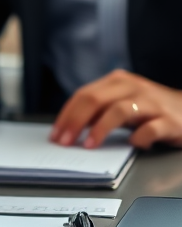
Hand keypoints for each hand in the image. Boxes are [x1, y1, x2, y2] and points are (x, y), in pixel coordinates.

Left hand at [51, 69, 181, 148]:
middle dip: (75, 121)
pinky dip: (139, 137)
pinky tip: (132, 144)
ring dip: (100, 129)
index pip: (83, 95)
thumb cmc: (151, 108)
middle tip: (65, 141)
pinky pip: (150, 128)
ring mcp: (151, 103)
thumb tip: (71, 126)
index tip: (55, 134)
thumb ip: (100, 110)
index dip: (66, 115)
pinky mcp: (170, 121)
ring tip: (89, 145)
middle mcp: (132, 88)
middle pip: (95, 100)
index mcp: (117, 82)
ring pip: (119, 111)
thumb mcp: (123, 103)